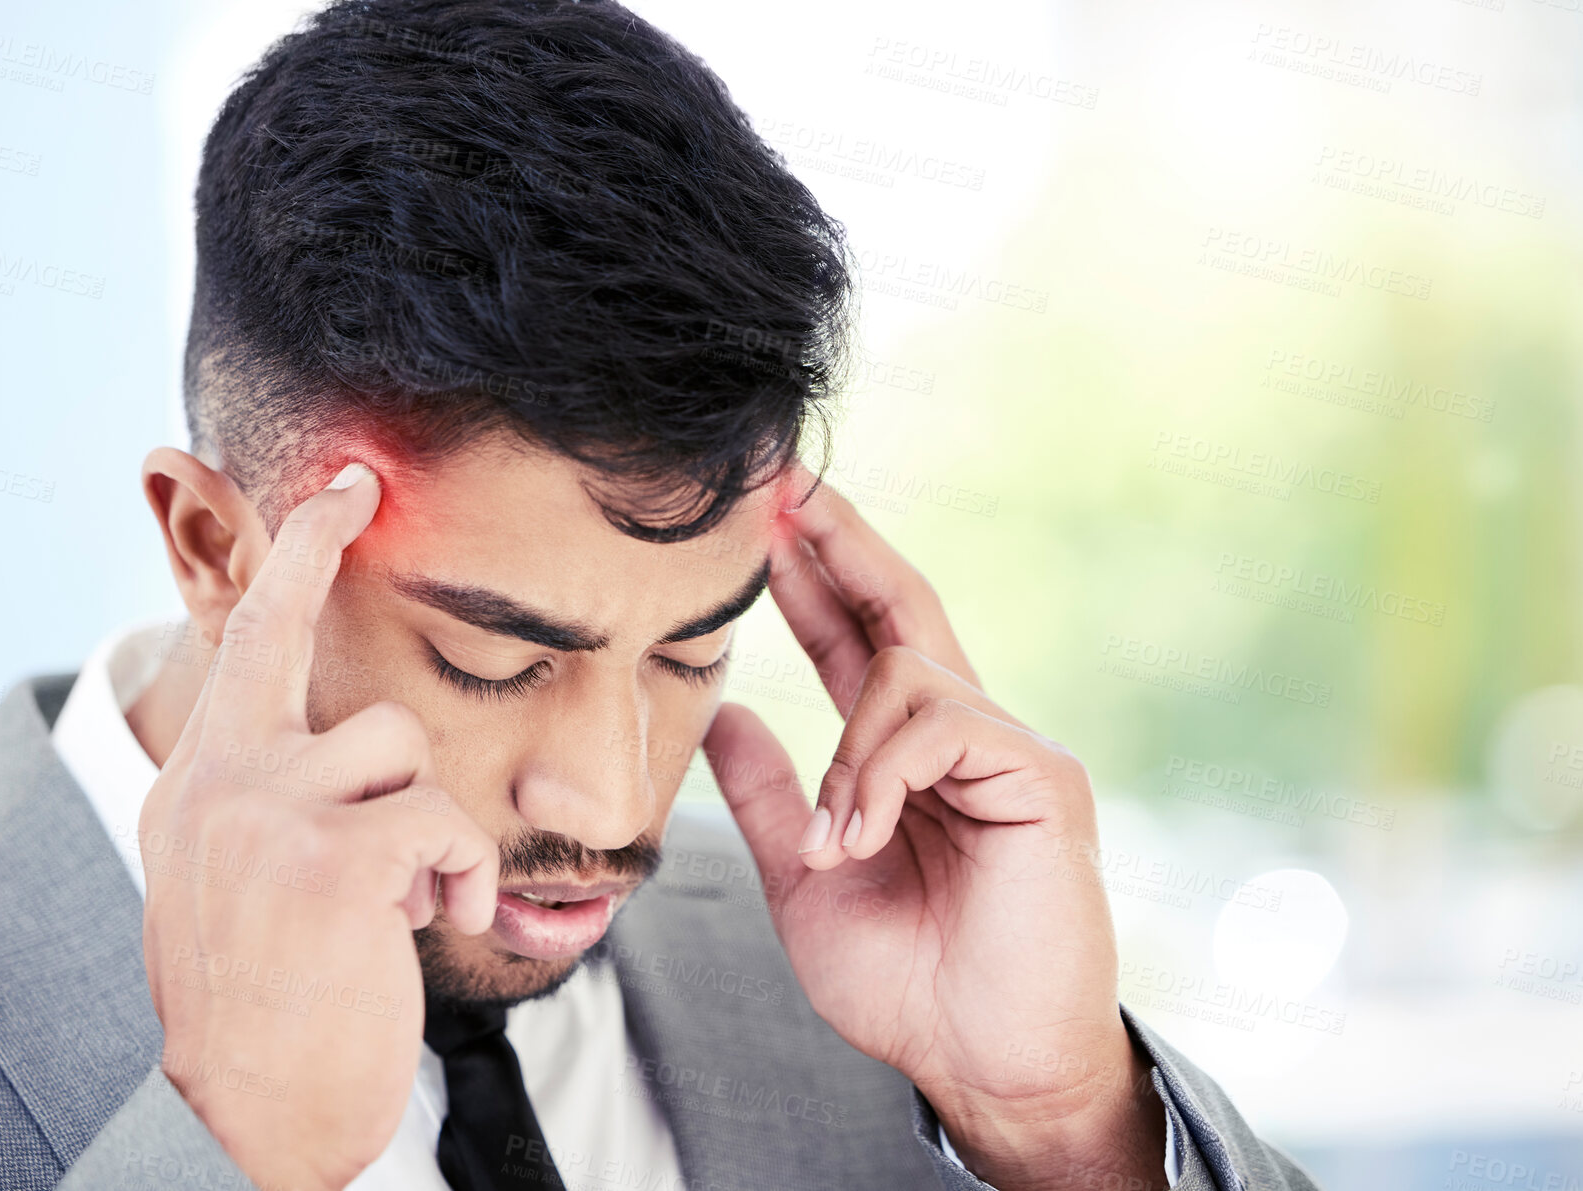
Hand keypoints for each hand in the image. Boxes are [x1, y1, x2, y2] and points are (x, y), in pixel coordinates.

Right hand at [137, 464, 499, 1190]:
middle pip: (310, 658)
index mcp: (203, 785)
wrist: (254, 1113)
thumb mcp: (249, 878)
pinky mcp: (326, 858)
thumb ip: (283, 794)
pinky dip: (461, 875)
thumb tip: (349, 735)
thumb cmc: (277, 997)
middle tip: (361, 494)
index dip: (298, 557)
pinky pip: (445, 825)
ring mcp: (264, 813)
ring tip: (404, 895)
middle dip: (333, 580)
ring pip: (406, 751)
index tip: (344, 490)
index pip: (246, 644)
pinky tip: (434, 918)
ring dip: (430, 826)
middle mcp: (217, 783)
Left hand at [703, 468, 1165, 1190]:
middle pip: (903, 607)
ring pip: (907, 673)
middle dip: (842, 542)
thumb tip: (723, 713)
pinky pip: (943, 726)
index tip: (761, 521)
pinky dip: (882, 777)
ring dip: (848, 753)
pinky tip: (863, 837)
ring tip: (833, 844)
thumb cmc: (908, 980)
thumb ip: (768, 796)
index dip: (810, 579)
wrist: (982, 1063)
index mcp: (908, 757)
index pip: (856, 642)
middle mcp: (962, 736)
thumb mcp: (806, 878)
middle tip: (784, 483)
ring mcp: (1009, 750)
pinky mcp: (1043, 779)